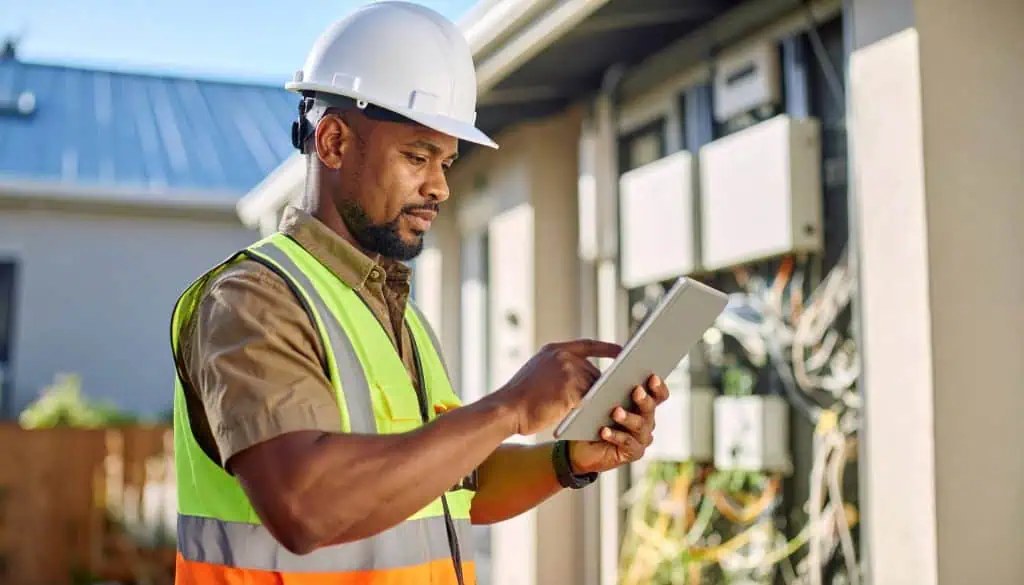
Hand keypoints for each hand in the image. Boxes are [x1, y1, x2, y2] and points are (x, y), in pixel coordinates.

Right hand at [498, 339, 621, 435]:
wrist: (507, 409)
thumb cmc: (520, 399)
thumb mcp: (538, 374)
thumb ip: (560, 371)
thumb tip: (585, 380)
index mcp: (554, 350)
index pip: (588, 345)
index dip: (606, 348)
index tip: (622, 350)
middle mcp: (563, 356)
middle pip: (593, 372)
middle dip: (600, 387)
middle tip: (610, 398)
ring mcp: (568, 371)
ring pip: (594, 387)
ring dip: (598, 400)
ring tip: (603, 410)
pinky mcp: (571, 389)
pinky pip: (590, 400)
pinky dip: (594, 409)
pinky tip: (598, 417)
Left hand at [568, 374, 669, 473]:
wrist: (580, 446)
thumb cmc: (591, 418)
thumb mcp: (597, 398)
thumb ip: (605, 387)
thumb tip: (607, 378)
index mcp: (642, 404)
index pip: (658, 394)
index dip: (658, 386)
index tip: (652, 376)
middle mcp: (646, 420)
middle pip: (650, 408)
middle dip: (644, 399)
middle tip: (636, 390)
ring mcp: (642, 438)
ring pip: (640, 425)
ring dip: (628, 418)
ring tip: (616, 412)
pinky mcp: (633, 452)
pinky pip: (628, 443)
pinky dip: (616, 436)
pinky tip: (604, 431)